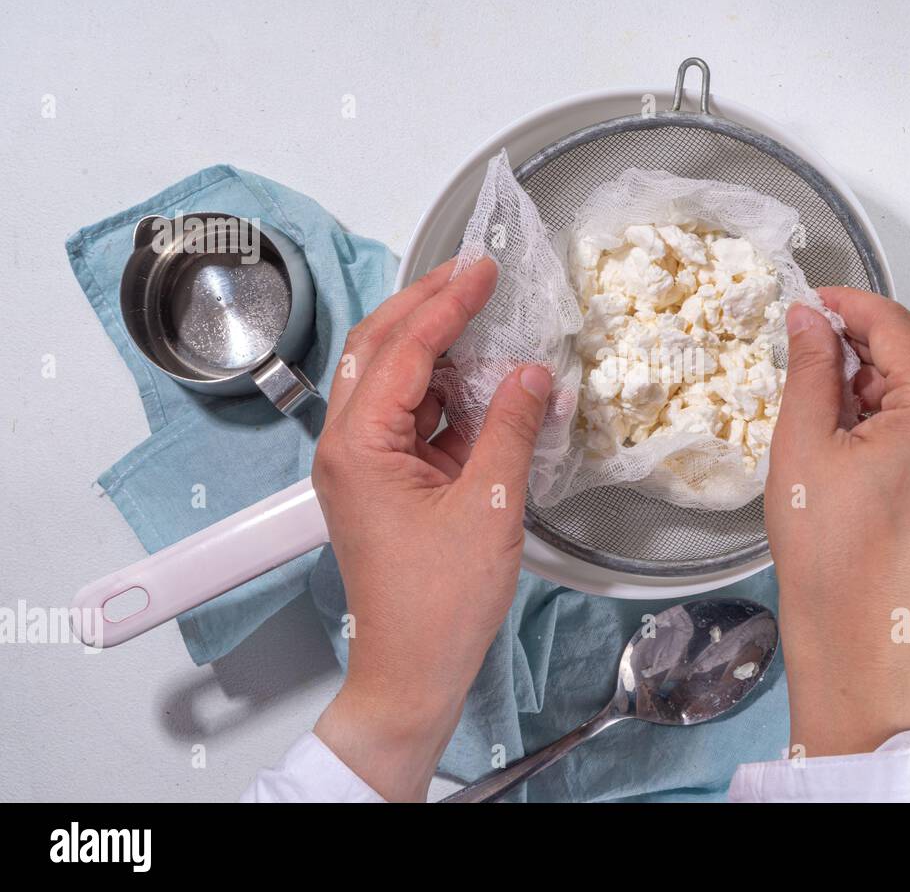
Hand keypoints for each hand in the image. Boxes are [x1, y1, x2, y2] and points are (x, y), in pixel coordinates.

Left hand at [310, 257, 552, 800]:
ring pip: (392, 380)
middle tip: (474, 272)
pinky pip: (411, 418)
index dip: (448, 302)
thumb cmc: (438, 605)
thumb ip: (509, 428)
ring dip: (437, 347)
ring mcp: (362, 465)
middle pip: (378, 348)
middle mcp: (348, 447)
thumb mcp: (488, 506)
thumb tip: (531, 374)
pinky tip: (485, 383)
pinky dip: (446, 394)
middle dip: (427, 305)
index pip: (403, 348)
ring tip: (486, 318)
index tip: (483, 268)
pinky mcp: (384, 483)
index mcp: (359, 446)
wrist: (411, 672)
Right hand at [767, 289, 909, 757]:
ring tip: (831, 393)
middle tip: (820, 341)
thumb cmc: (828, 552)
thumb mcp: (803, 445)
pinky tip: (856, 421)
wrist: (854, 628)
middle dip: (874, 331)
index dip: (851, 303)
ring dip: (889, 364)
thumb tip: (810, 318)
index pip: (898, 326)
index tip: (814, 302)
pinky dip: (902, 397)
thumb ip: (810, 368)